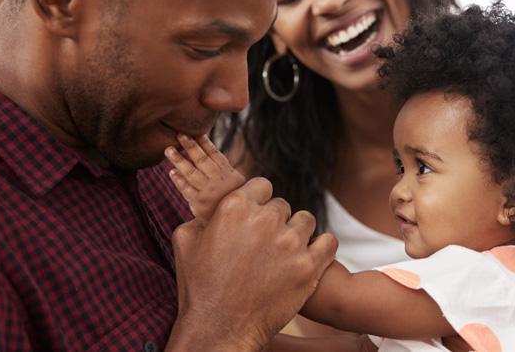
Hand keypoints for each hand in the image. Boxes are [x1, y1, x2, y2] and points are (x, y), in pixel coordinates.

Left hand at [165, 133, 245, 220]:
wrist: (234, 220)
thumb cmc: (230, 194)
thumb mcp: (233, 179)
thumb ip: (220, 165)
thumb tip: (202, 144)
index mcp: (227, 172)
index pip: (214, 153)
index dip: (204, 142)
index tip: (194, 132)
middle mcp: (218, 180)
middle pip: (202, 160)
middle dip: (190, 146)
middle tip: (179, 135)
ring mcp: (208, 192)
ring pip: (191, 173)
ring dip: (179, 160)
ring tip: (168, 150)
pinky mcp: (199, 204)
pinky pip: (186, 190)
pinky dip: (178, 180)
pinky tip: (171, 171)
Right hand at [166, 177, 338, 350]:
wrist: (219, 329)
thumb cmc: (200, 288)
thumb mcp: (186, 242)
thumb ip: (202, 216)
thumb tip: (213, 210)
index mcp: (235, 207)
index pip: (261, 186)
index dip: (258, 201)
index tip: (255, 218)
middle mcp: (265, 220)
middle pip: (283, 206)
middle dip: (275, 222)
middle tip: (264, 246)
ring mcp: (290, 243)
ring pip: (306, 221)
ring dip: (298, 234)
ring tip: (284, 254)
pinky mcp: (309, 266)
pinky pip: (328, 242)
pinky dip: (321, 248)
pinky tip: (310, 258)